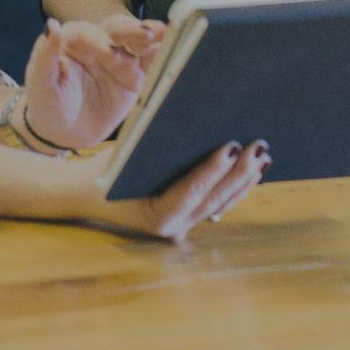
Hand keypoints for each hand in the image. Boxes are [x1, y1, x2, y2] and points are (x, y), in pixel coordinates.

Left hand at [21, 15, 167, 151]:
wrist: (63, 132)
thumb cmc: (47, 104)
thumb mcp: (40, 82)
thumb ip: (45, 55)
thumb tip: (51, 26)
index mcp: (73, 41)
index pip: (86, 32)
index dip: (97, 39)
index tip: (106, 50)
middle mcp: (98, 44)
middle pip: (117, 30)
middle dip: (131, 30)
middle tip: (146, 33)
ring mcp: (119, 60)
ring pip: (137, 43)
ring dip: (152, 37)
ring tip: (168, 33)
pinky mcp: (134, 77)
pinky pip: (151, 64)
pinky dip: (164, 55)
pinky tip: (177, 49)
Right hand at [83, 140, 269, 241]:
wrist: (87, 195)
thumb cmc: (103, 172)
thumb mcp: (123, 157)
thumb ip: (153, 146)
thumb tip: (187, 121)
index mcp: (155, 216)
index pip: (190, 191)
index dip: (213, 170)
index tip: (232, 147)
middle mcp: (173, 228)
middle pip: (213, 199)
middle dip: (239, 173)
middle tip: (258, 147)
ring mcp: (182, 226)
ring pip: (220, 203)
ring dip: (244, 181)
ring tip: (262, 157)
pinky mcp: (188, 218)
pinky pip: (217, 204)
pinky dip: (235, 187)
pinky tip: (252, 172)